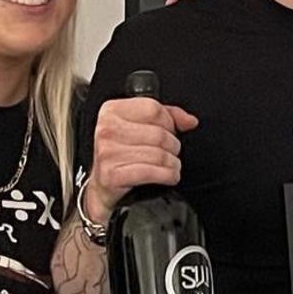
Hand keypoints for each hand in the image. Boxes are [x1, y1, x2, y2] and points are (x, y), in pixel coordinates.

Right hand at [82, 97, 198, 222]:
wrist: (103, 185)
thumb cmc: (121, 154)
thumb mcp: (141, 126)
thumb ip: (167, 117)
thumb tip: (189, 121)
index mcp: (112, 111)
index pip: (153, 108)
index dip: (169, 121)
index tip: (170, 131)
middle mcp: (107, 130)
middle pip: (159, 133)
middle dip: (173, 145)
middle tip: (170, 152)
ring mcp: (108, 153)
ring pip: (158, 154)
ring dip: (173, 163)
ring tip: (171, 165)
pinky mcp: (112, 175)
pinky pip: (151, 172)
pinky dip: (167, 175)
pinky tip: (169, 176)